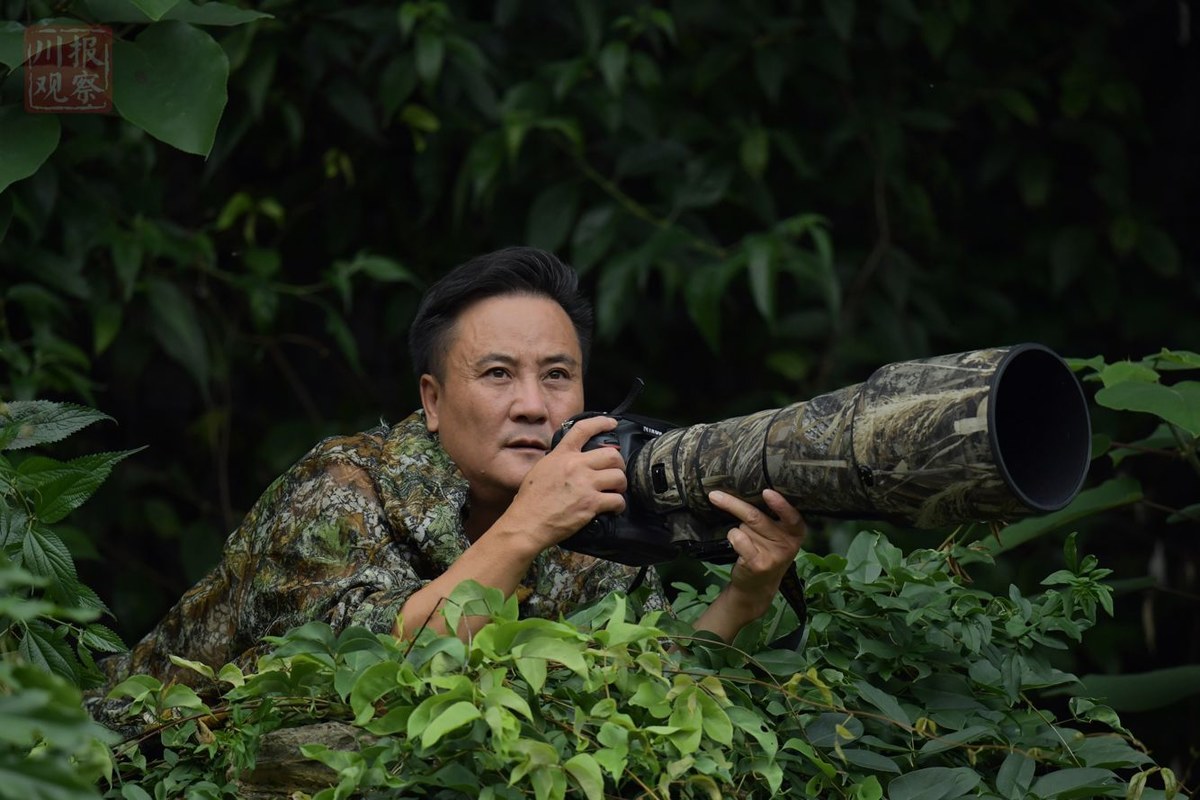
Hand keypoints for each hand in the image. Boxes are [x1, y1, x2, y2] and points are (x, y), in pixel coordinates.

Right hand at [498, 415, 627, 553]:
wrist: (527, 523)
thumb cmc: (530, 500)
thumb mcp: (541, 469)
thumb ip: (558, 461)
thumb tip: (569, 460)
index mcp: (562, 455)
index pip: (583, 429)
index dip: (601, 423)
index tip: (612, 423)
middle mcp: (576, 465)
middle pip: (612, 455)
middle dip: (619, 464)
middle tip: (615, 473)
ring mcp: (585, 484)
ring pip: (619, 477)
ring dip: (621, 485)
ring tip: (616, 491)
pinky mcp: (591, 504)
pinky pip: (617, 500)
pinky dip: (619, 505)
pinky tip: (614, 509)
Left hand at [708, 488, 805, 621]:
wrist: (758, 586)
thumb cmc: (766, 552)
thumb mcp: (777, 535)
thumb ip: (771, 516)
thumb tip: (744, 490)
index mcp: (796, 532)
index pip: (791, 516)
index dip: (780, 504)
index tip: (767, 492)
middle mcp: (788, 543)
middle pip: (756, 517)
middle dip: (733, 504)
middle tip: (714, 495)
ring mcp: (773, 555)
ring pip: (743, 527)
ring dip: (738, 528)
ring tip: (746, 540)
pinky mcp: (757, 564)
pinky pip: (737, 538)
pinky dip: (732, 537)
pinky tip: (737, 547)